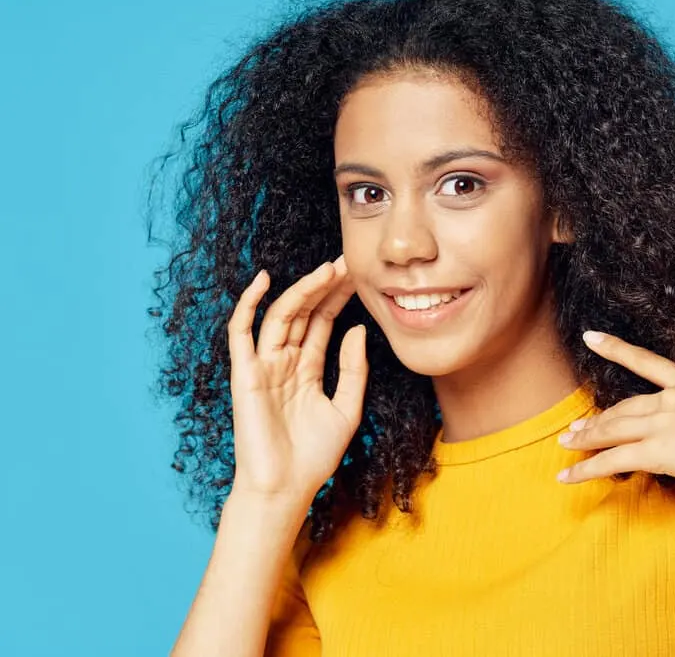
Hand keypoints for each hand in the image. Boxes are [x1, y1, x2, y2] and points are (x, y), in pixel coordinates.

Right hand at [226, 256, 367, 503]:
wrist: (286, 488)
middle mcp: (284, 362)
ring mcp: (263, 366)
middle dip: (325, 288)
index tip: (358, 275)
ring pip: (280, 316)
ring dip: (302, 291)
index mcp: (307, 369)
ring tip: (327, 270)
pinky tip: (263, 281)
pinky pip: (241, 333)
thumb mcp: (347, 409)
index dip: (339, 298)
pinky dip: (247, 305)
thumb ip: (353, 369)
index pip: (323, 323)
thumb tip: (358, 329)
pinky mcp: (244, 375)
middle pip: (304, 313)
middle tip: (347, 262)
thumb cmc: (314, 456)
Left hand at [556, 331, 674, 498]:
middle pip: (622, 408)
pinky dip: (585, 470)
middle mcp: (670, 402)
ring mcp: (660, 426)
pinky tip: (566, 476)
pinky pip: (611, 461)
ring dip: (586, 438)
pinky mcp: (655, 452)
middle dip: (596, 419)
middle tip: (573, 427)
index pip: (646, 362)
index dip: (615, 348)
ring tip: (566, 444)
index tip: (590, 338)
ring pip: (612, 430)